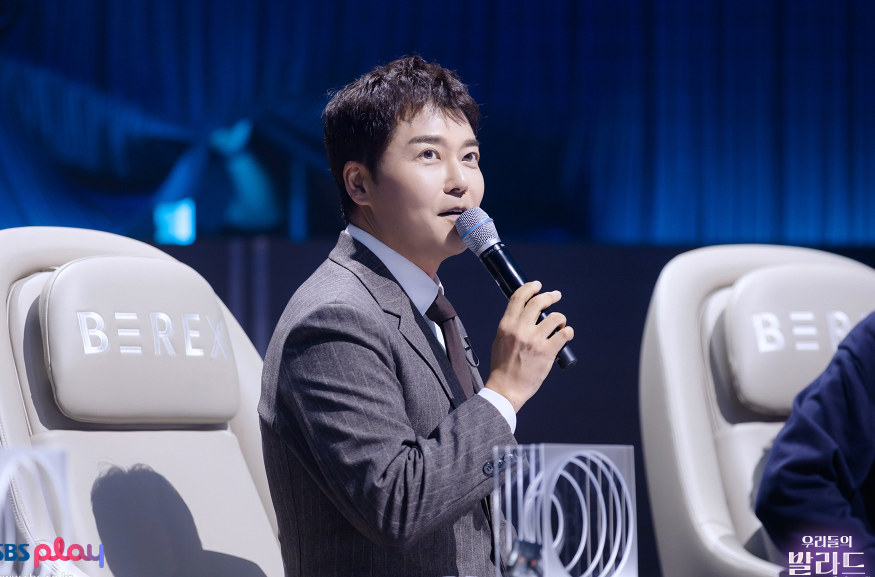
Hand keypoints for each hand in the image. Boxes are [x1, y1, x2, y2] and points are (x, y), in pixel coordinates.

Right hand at [484, 280, 573, 411]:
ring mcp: (534, 341)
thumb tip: (524, 314)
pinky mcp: (547, 352)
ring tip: (560, 324)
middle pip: (538, 302)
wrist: (506, 388)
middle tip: (556, 295)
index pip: (518, 298)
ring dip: (560, 318)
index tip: (537, 285)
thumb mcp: (499, 340)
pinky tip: (566, 334)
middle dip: (550, 296)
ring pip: (555, 317)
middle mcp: (520, 330)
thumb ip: (511, 326)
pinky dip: (568, 331)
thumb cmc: (502, 366)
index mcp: (506, 326)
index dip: (529, 287)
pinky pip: (564, 334)